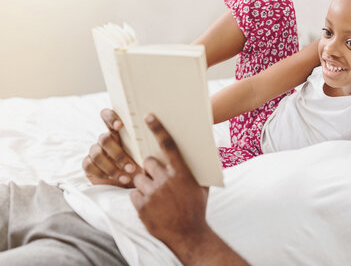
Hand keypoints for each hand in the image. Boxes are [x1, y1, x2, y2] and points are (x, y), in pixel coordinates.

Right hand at [82, 109, 141, 186]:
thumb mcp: (148, 154)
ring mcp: (95, 151)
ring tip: (128, 176)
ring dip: (112, 167)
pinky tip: (117, 179)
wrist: (136, 184)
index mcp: (118, 132)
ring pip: (96, 154)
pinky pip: (89, 166)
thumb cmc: (144, 165)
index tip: (120, 125)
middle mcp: (105, 140)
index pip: (107, 115)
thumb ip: (147, 144)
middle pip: (104, 139)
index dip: (110, 117)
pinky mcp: (89, 165)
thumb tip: (161, 134)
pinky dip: (104, 174)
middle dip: (118, 154)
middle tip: (132, 166)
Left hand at [131, 114, 247, 265]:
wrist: (188, 234)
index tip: (149, 117)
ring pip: (139, 178)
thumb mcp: (202, 186)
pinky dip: (139, 198)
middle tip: (156, 176)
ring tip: (155, 194)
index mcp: (182, 174)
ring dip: (145, 184)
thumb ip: (202, 167)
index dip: (159, 129)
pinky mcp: (142, 206)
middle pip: (149, 162)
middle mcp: (166, 181)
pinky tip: (151, 205)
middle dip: (151, 167)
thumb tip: (215, 148)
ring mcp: (153, 194)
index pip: (169, 146)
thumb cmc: (196, 208)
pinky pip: (133, 193)